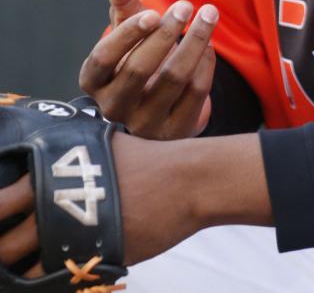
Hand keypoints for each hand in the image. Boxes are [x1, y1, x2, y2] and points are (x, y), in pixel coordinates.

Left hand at [0, 130, 271, 272]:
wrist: (184, 182)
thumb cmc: (148, 160)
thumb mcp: (102, 144)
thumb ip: (69, 153)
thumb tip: (48, 159)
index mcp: (52, 164)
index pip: (3, 195)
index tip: (0, 217)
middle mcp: (51, 196)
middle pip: (1, 226)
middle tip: (1, 245)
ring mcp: (66, 227)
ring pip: (16, 257)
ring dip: (11, 264)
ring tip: (14, 267)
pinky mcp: (86, 255)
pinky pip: (47, 278)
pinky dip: (39, 281)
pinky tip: (41, 278)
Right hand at [79, 0, 218, 138]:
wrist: (164, 98)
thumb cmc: (139, 53)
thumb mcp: (129, 26)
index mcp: (94, 80)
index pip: (103, 59)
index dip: (128, 35)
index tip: (153, 11)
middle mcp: (113, 107)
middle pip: (138, 70)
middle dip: (166, 34)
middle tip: (186, 5)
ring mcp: (144, 124)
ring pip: (173, 80)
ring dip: (195, 42)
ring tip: (209, 15)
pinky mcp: (175, 132)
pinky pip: (195, 94)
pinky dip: (205, 64)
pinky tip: (208, 44)